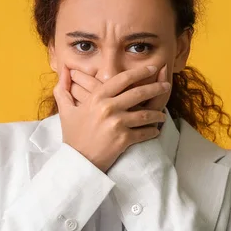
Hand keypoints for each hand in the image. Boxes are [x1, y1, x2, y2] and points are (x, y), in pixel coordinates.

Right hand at [53, 64, 169, 171]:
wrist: (77, 162)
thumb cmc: (72, 136)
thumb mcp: (65, 110)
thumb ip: (63, 89)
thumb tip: (64, 70)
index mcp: (97, 97)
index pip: (122, 79)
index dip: (140, 72)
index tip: (151, 68)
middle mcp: (108, 108)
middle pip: (138, 93)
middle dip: (156, 88)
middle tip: (166, 85)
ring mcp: (117, 124)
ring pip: (145, 114)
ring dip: (157, 113)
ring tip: (163, 114)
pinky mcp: (123, 139)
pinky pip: (144, 133)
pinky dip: (152, 132)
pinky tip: (156, 131)